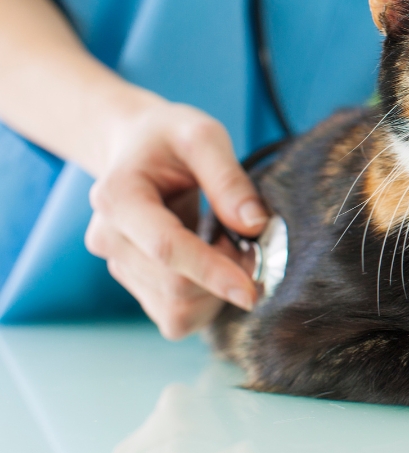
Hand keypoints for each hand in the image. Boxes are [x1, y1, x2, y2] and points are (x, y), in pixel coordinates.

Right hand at [85, 102, 265, 338]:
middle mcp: (109, 238)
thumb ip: (228, 179)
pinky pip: (175, 316)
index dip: (212, 272)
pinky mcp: (135, 284)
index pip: (166, 248)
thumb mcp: (203, 137)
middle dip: (225, 276)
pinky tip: (214, 266)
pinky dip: (206, 301)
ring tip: (228, 246)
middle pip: (174, 286)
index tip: (252, 290)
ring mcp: (119, 265)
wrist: (136, 147)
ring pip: (176, 308)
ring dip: (217, 291)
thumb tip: (254, 225)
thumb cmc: (170, 138)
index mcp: (118, 198)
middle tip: (252, 243)